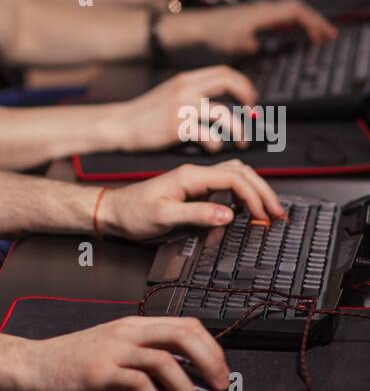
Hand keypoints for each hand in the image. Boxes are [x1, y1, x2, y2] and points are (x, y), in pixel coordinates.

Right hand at [21, 313, 230, 390]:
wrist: (32, 365)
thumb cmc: (72, 361)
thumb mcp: (113, 347)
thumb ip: (143, 353)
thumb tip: (183, 373)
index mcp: (133, 325)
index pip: (185, 324)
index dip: (210, 346)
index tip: (221, 370)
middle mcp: (126, 332)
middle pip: (182, 335)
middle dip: (210, 361)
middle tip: (220, 386)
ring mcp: (112, 350)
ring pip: (164, 361)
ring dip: (186, 390)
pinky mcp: (99, 371)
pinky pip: (138, 384)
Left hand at [101, 158, 285, 240]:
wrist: (114, 211)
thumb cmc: (133, 213)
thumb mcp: (164, 217)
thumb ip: (197, 214)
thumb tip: (229, 215)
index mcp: (190, 176)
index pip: (234, 179)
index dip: (254, 196)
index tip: (264, 215)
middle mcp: (194, 174)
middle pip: (240, 173)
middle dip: (262, 191)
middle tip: (277, 212)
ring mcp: (194, 180)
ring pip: (234, 176)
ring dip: (254, 190)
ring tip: (267, 209)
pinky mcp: (192, 188)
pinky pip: (224, 185)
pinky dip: (241, 193)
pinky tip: (245, 207)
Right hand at [105, 64, 259, 153]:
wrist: (120, 124)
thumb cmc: (145, 114)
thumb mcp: (169, 94)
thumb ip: (191, 94)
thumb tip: (218, 103)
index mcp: (185, 80)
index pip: (224, 72)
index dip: (243, 84)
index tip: (250, 99)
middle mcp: (185, 89)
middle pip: (229, 83)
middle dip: (248, 98)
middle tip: (253, 115)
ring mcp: (181, 107)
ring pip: (224, 113)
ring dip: (238, 129)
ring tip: (241, 141)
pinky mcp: (177, 127)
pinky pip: (208, 135)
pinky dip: (216, 143)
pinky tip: (213, 148)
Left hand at [164, 0, 336, 56]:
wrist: (200, 25)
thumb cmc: (216, 33)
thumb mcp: (234, 42)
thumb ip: (252, 43)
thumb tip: (262, 45)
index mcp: (262, 12)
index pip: (295, 11)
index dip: (312, 21)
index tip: (322, 36)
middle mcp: (264, 8)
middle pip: (297, 8)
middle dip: (315, 20)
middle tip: (330, 36)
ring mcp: (261, 10)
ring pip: (291, 10)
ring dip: (307, 21)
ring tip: (320, 35)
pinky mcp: (257, 16)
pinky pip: (283, 15)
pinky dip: (296, 22)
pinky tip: (299, 33)